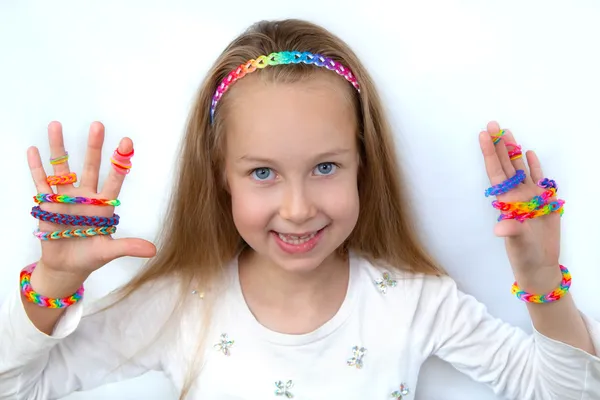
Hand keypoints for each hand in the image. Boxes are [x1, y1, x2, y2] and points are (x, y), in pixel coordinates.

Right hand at [28, 121, 155, 279]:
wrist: (67, 266)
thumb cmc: (90, 257)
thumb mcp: (109, 251)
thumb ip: (128, 247)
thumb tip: (153, 250)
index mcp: (103, 204)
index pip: (114, 179)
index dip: (120, 162)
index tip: (127, 142)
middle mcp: (86, 196)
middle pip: (90, 167)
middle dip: (94, 147)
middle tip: (98, 125)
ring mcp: (66, 198)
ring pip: (62, 168)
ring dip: (58, 148)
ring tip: (56, 125)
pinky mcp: (47, 204)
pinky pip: (41, 183)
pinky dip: (36, 167)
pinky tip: (33, 150)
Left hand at [479, 121, 559, 273]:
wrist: (540, 265)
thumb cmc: (524, 256)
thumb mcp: (517, 244)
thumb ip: (511, 232)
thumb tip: (500, 227)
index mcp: (506, 202)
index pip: (496, 173)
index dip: (489, 154)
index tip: (482, 135)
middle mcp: (516, 196)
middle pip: (506, 165)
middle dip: (499, 145)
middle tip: (493, 124)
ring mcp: (530, 197)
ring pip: (520, 169)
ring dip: (514, 151)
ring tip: (507, 132)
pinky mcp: (544, 202)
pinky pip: (538, 179)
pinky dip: (534, 166)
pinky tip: (530, 154)